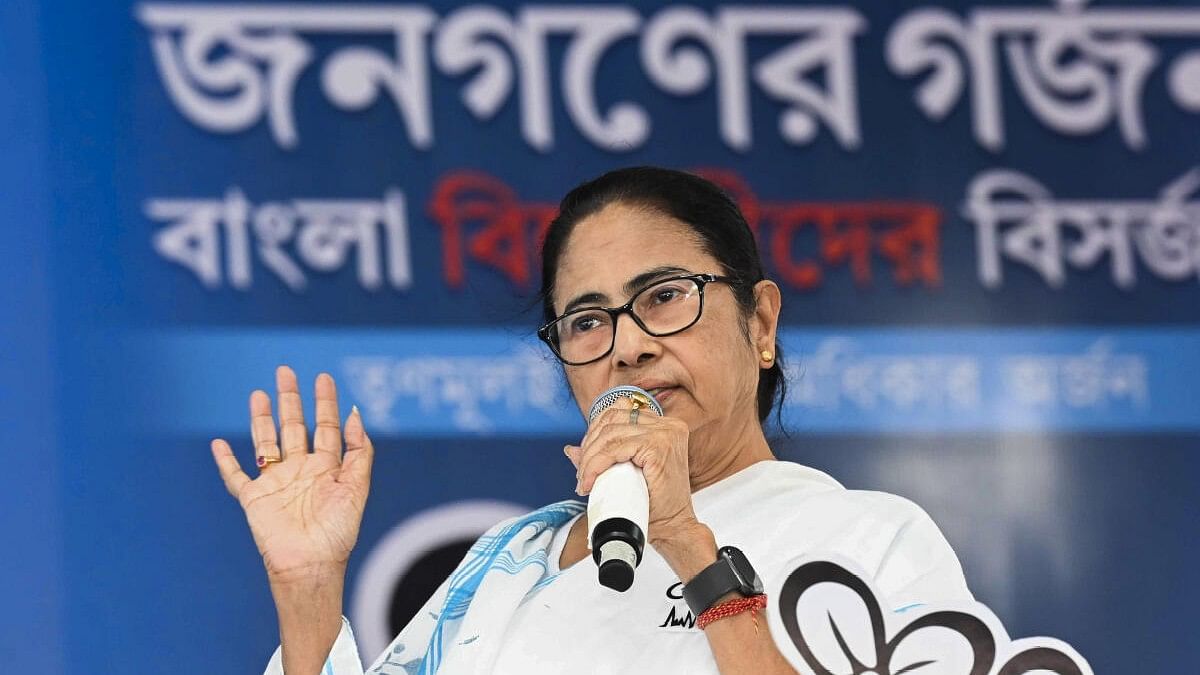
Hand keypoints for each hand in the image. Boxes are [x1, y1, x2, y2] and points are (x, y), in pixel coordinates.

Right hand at [210, 366, 374, 582]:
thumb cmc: (337, 532)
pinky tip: (218, 444)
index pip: (325, 427)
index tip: (323, 378)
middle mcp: (300, 471)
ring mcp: (276, 484)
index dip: (324, 402)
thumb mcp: (357, 487)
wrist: (311, 565)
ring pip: (265, 443)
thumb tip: (354, 413)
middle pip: (293, 427)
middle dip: (290, 400)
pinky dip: (226, 461)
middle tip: (286, 371)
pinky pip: (236, 477)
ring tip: (259, 394)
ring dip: (261, 419)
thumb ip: (359, 451)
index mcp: (326, 468)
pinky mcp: (254, 500)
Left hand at [564, 401, 699, 546]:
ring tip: (585, 479)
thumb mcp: (626, 474)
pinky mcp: (659, 446)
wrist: (673, 528)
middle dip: (589, 446)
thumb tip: (571, 449)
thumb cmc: (655, 505)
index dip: (595, 432)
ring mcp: (665, 433)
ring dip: (589, 458)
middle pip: (611, 420)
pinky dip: (596, 464)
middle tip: (582, 473)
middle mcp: (666, 425)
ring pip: (610, 433)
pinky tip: (591, 480)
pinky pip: (615, 448)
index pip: (618, 411)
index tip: (585, 458)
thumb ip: (601, 457)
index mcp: (662, 426)